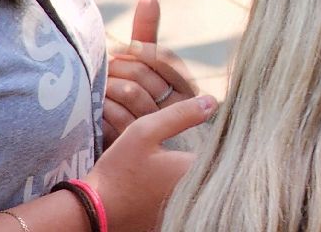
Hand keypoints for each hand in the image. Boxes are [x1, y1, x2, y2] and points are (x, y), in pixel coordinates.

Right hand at [84, 92, 215, 231]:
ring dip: (207, 174)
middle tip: (213, 143)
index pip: (228, 151)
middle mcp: (197, 194)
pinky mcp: (176, 219)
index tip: (223, 129)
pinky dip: (193, 190)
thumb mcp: (144, 132)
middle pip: (222, 170)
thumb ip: (180, 115)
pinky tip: (177, 180)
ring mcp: (188, 209)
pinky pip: (195, 200)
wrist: (92, 212)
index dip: (227, 138)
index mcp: (194, 170)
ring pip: (208, 186)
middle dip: (219, 156)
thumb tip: (212, 101)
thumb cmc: (118, 171)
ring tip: (195, 160)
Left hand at [104, 0, 200, 143]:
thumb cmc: (137, 100)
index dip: (136, 50)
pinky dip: (102, 109)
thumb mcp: (143, 67)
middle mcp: (180, 107)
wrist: (125, 155)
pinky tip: (97, 110)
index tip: (119, 51)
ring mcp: (161, 127)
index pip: (161, 57)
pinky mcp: (140, 144)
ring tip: (98, 88)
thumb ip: (146, 34)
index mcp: (186, 87)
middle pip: (143, 74)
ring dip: (108, 87)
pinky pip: (117, 116)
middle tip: (102, 69)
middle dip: (116, 68)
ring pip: (130, 92)